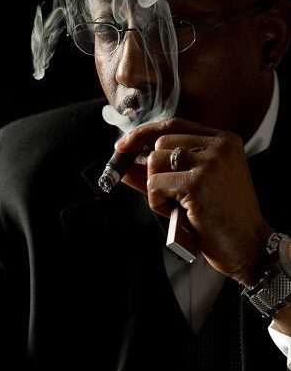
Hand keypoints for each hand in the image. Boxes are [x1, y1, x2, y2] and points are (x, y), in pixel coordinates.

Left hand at [116, 117, 272, 285]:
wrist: (247, 246)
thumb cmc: (220, 221)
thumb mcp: (192, 189)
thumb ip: (161, 173)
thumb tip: (125, 166)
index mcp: (223, 141)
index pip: (173, 125)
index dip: (144, 133)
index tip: (122, 146)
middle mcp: (219, 145)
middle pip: (160, 143)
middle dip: (154, 173)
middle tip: (171, 198)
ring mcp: (210, 162)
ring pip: (154, 162)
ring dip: (156, 190)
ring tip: (177, 207)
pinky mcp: (197, 182)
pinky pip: (154, 185)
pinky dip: (157, 203)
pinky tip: (177, 215)